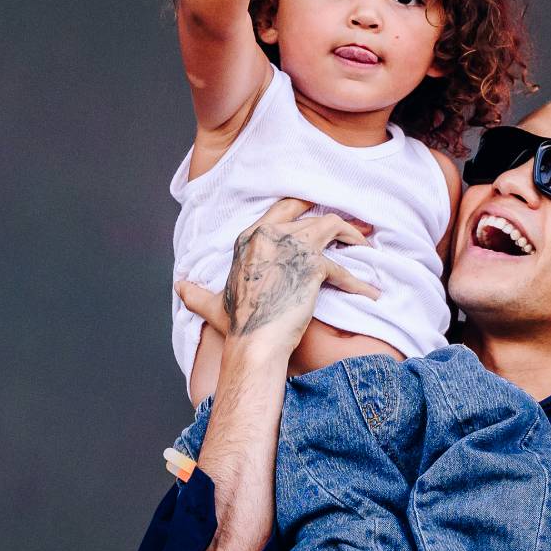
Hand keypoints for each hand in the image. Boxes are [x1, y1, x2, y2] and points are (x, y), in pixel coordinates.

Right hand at [176, 198, 376, 357]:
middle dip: (334, 215)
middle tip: (354, 226)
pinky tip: (370, 293)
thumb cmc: (237, 326)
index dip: (303, 208)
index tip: (318, 213)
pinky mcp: (313, 266)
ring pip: (332, 225)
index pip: (282, 209)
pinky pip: (344, 267)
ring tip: (367, 245)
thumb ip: (196, 293)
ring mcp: (292, 247)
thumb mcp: (212, 304)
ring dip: (353, 234)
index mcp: (250, 238)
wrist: (254, 342)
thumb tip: (180, 287)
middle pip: (310, 212)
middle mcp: (271, 235)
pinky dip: (360, 282)